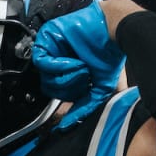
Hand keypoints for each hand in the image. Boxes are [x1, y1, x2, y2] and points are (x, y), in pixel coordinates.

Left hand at [31, 0, 124, 129]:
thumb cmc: (110, 55)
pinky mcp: (47, 37)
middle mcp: (60, 61)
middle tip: (85, 78)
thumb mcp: (101, 88)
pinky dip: (58, 66)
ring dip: (66, 77)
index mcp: (70, 72)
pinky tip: (73, 62)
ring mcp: (52, 49)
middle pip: (51, 88)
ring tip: (82, 69)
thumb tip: (68, 124)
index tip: (76, 102)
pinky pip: (42, 61)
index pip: (59, 93)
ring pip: (45, 77)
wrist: (113, 31)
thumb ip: (85, 106)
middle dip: (69, 88)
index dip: (68, 99)